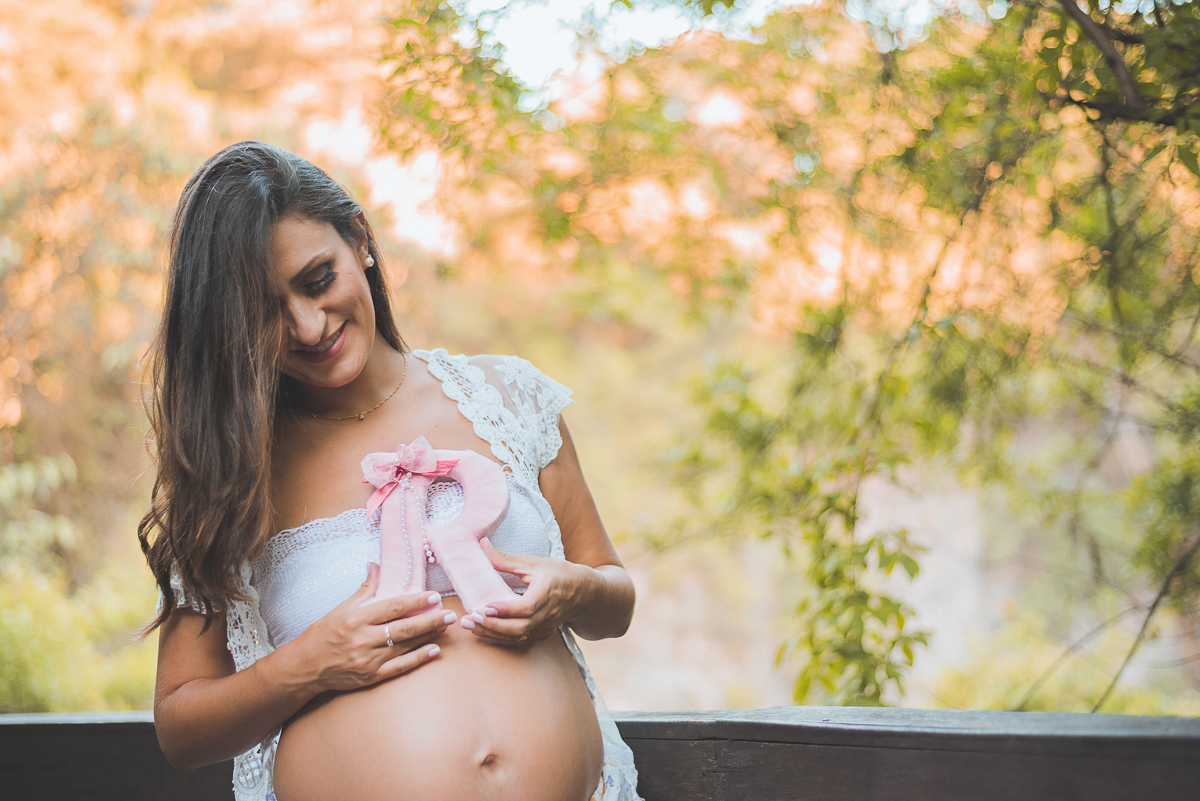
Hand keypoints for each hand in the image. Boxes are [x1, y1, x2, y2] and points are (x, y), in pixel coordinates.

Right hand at [288, 563, 455, 691]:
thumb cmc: (322, 635)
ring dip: (429, 636)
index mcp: (357, 619)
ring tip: (446, 627)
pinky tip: (434, 650)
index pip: (393, 607)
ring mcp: (368, 660)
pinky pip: (400, 667)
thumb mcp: (340, 608)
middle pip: (405, 627)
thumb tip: (375, 565)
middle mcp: (364, 639)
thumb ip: (363, 589)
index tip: (434, 596)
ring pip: (406, 646)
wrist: (304, 668)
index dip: (416, 601)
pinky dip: (418, 659)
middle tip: (450, 613)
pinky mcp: (371, 677)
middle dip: (431, 619)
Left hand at [458, 540, 591, 642]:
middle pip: (519, 627)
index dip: (506, 609)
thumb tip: (482, 544)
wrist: (582, 591)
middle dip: (493, 625)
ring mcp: (546, 626)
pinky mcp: (541, 633)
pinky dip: (500, 636)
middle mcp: (548, 612)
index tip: (485, 606)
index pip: (527, 606)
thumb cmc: (557, 573)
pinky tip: (483, 630)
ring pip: (517, 636)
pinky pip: (519, 639)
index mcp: (548, 591)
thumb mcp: (533, 562)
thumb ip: (505, 558)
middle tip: (470, 619)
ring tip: (470, 626)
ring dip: (492, 633)